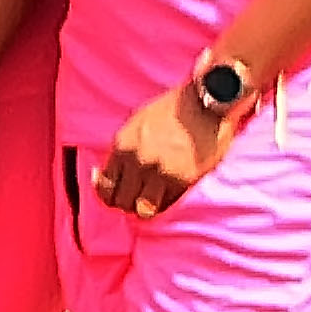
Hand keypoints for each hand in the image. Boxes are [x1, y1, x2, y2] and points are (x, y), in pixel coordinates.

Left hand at [96, 84, 238, 219]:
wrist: (205, 102)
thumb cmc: (174, 110)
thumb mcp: (138, 124)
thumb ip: (126, 148)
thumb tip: (116, 171)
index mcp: (122, 146)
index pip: (105, 186)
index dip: (111, 195)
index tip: (120, 192)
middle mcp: (136, 161)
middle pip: (121, 202)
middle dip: (129, 204)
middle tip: (141, 199)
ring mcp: (158, 171)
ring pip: (142, 209)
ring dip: (148, 208)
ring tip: (157, 200)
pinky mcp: (182, 178)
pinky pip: (168, 203)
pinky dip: (168, 202)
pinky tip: (172, 192)